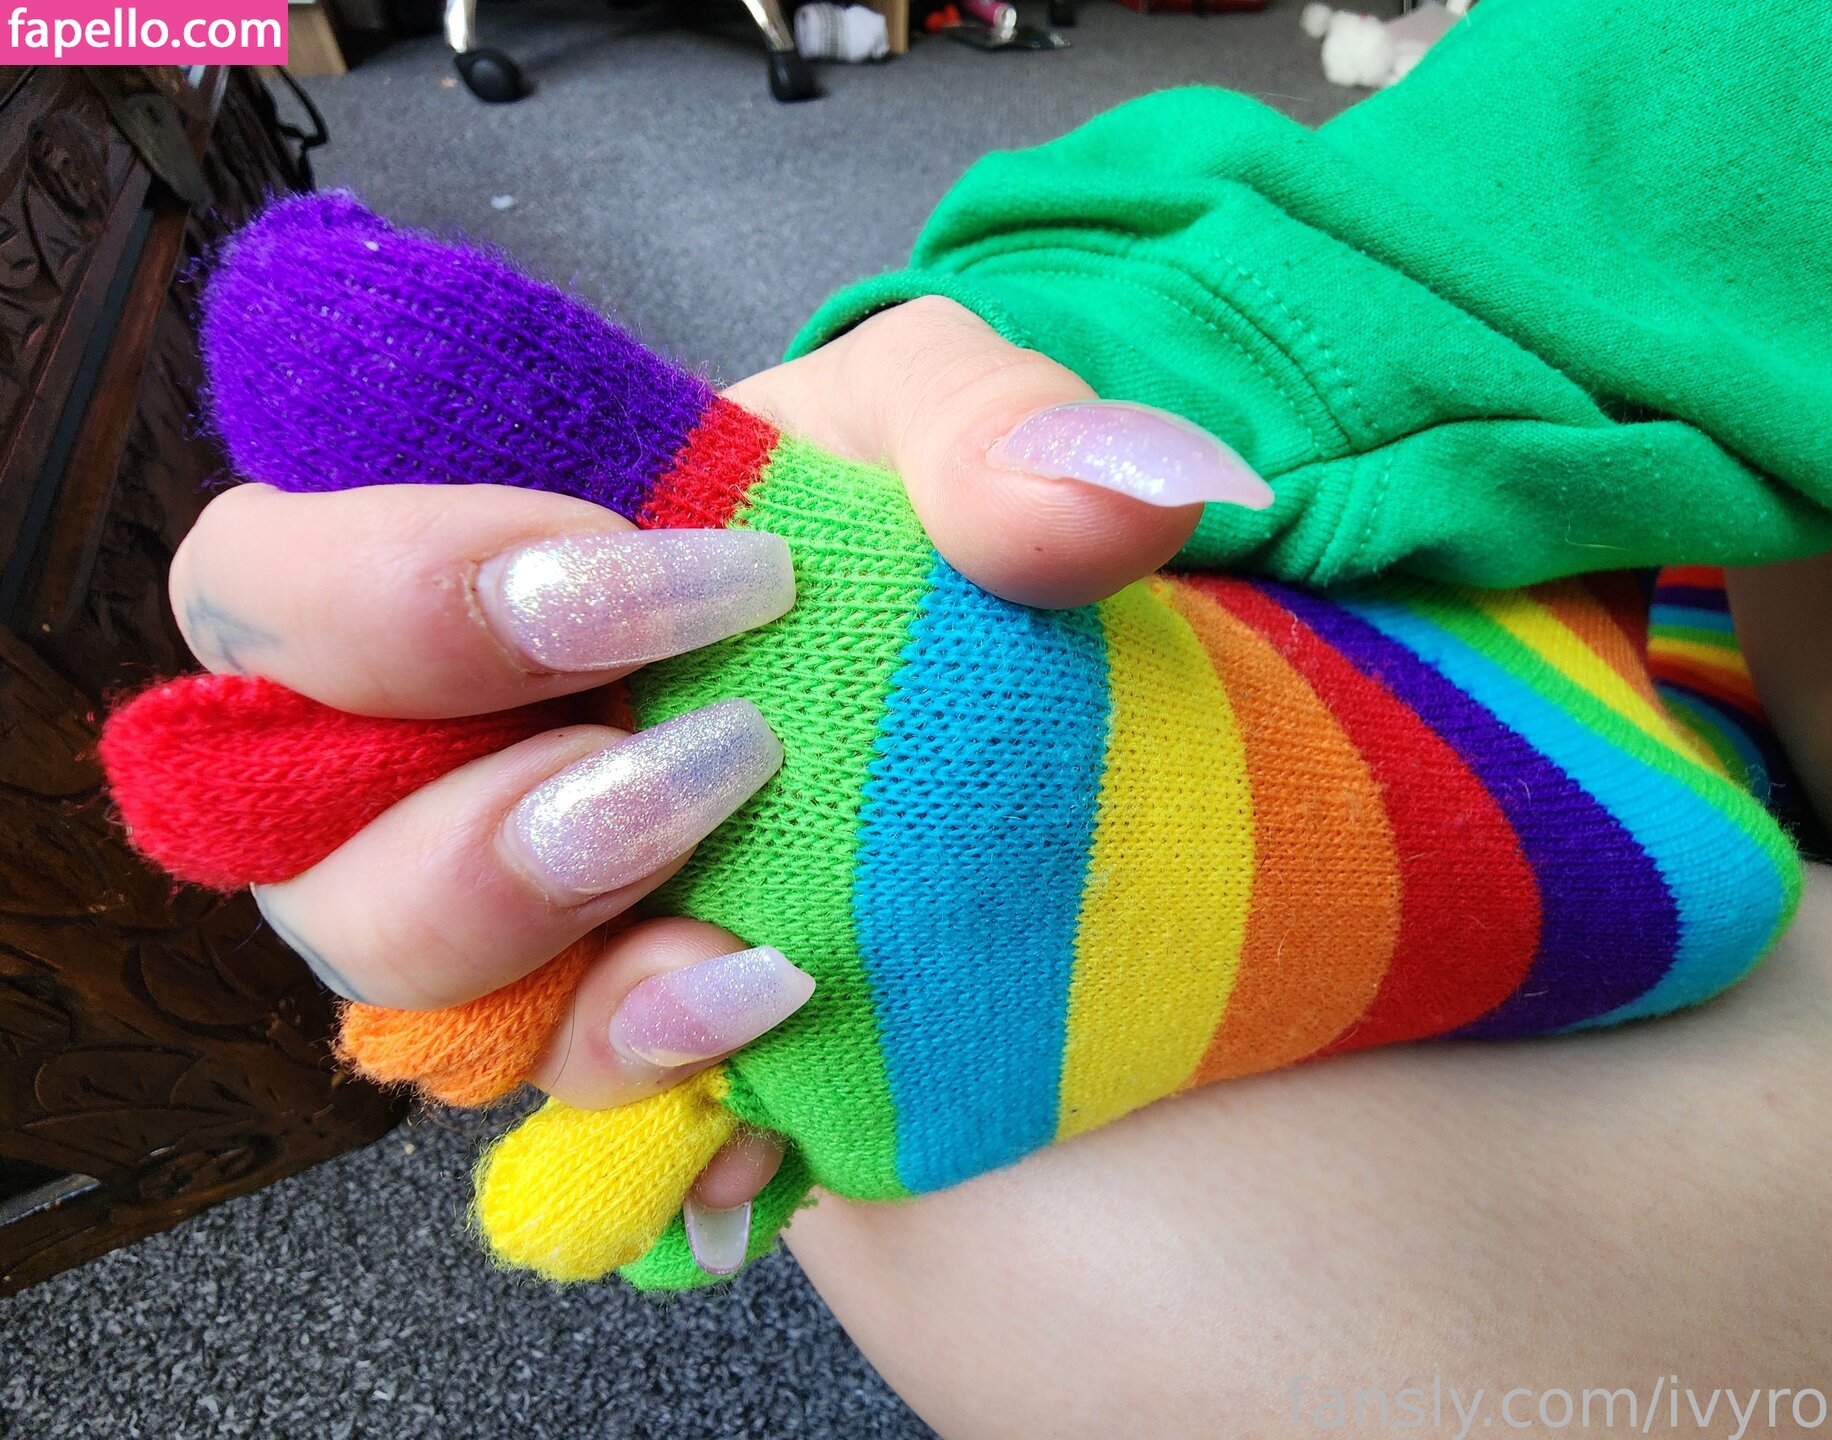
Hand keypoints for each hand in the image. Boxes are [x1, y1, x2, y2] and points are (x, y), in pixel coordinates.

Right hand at [167, 295, 1264, 1268]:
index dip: (390, 593)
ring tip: (764, 946)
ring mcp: (540, 928)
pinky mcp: (639, 1048)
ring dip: (568, 977)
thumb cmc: (957, 563)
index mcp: (489, 580)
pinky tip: (786, 1076)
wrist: (1049, 755)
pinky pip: (576, 1131)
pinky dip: (672, 1114)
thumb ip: (999, 432)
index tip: (642, 577)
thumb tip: (1108, 496)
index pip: (270, 588)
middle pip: (283, 834)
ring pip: (408, 1004)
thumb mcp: (972, 444)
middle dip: (471, 817)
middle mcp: (467, 764)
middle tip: (718, 761)